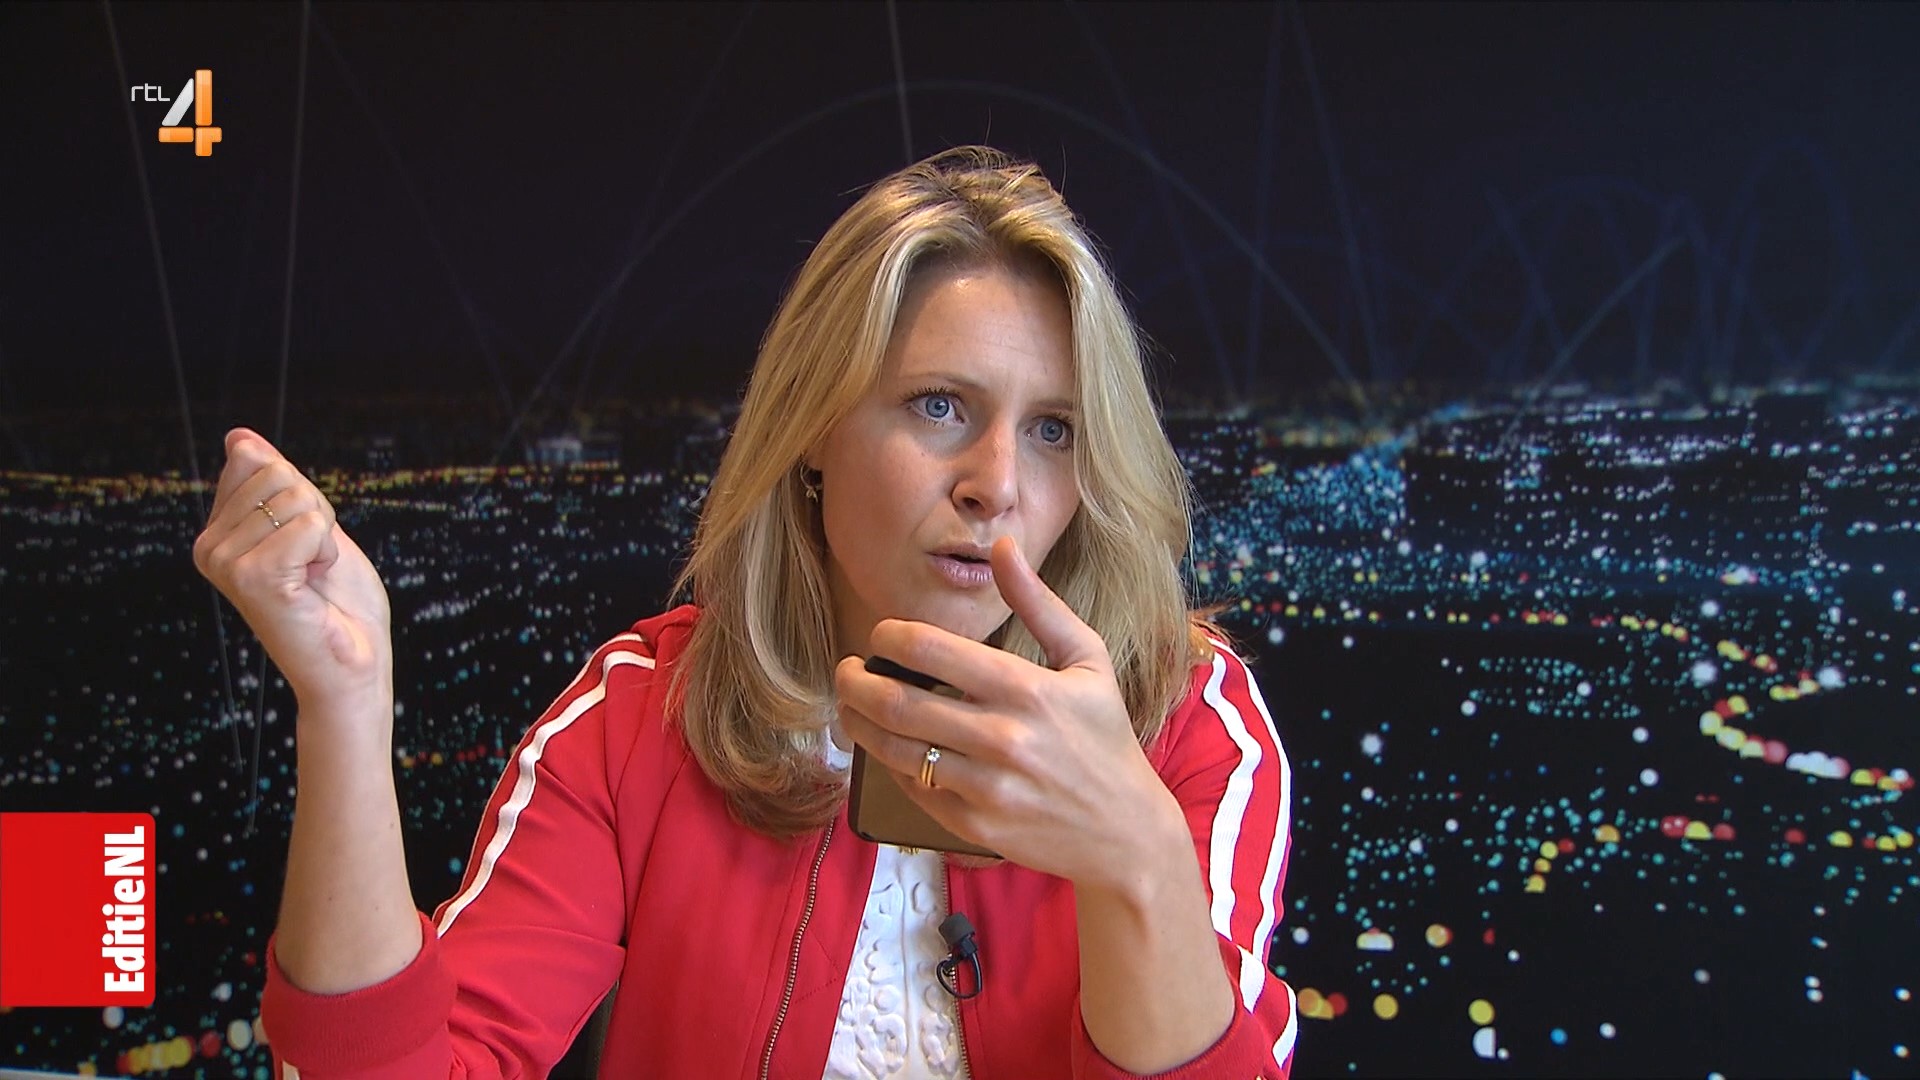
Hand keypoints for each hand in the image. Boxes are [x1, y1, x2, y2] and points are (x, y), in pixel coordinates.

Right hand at [192, 428, 392, 714]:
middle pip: (278, 474)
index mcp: (216, 532)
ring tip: (314, 579)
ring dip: (325, 536)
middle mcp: (208, 547)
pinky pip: (310, 525)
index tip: (305, 545)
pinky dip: (328, 551)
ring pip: (297, 497)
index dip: (304, 497)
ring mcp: (225, 562)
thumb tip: (237, 437)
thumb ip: (274, 482)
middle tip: (314, 564)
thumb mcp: (309, 526)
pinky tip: (315, 585)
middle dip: (316, 513)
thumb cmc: (337, 604)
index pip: (258, 461)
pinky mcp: (251, 577)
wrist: (352, 666)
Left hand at [835, 536, 1182, 889]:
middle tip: (846, 671)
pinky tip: (888, 746)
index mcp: (1027, 689)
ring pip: (895, 749)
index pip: (930, 650)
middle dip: (855, 681)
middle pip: (897, 702)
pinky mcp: (974, 825)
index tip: (880, 636)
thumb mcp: (1086, 660)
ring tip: (852, 706)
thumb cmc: (1104, 736)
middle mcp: (1003, 738)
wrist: (1124, 830)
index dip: (888, 637)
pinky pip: (913, 788)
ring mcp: (985, 786)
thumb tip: (1003, 545)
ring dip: (859, 723)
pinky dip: (891, 764)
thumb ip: (1039, 603)